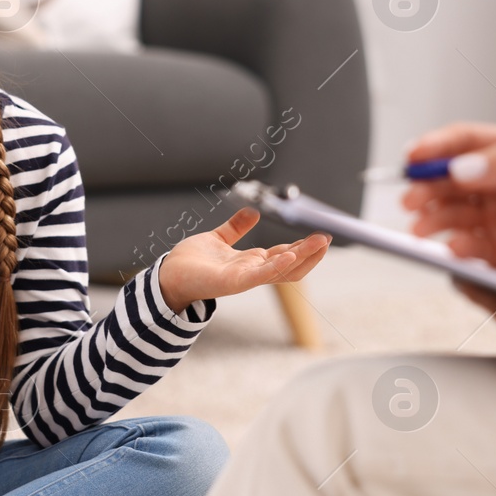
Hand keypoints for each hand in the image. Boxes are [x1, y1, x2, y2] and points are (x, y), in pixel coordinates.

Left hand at [157, 207, 329, 314]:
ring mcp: (244, 279)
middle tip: (327, 238)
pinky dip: (276, 266)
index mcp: (251, 262)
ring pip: (281, 270)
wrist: (168, 275)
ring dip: (302, 257)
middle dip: (310, 252)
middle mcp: (251, 272)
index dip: (303, 246)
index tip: (321, 236)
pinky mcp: (232, 283)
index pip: (285, 255)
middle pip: (289, 264)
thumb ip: (236, 227)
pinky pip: (259, 275)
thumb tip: (253, 212)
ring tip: (319, 243)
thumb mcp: (218, 239)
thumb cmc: (190, 262)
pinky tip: (290, 254)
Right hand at [401, 122, 495, 284]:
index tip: (413, 157)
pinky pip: (464, 250)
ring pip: (448, 215)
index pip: (463, 143)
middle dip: (424, 188)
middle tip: (412, 200)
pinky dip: (454, 250)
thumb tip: (460, 167)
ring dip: (431, 220)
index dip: (434, 147)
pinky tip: (457, 251)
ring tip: (424, 229)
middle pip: (446, 181)